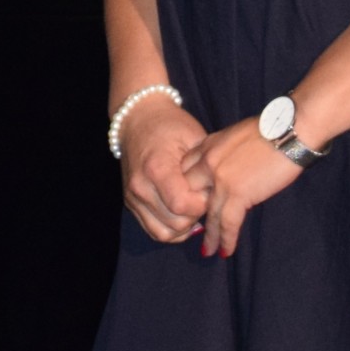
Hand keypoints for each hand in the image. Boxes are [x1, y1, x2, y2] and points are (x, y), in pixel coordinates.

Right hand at [117, 96, 210, 243]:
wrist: (138, 117)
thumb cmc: (171, 125)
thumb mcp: (194, 138)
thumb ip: (206, 169)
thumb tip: (219, 196)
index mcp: (156, 168)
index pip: (183, 205)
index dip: (203, 203)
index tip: (209, 190)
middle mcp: (140, 186)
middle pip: (176, 223)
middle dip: (196, 216)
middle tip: (203, 197)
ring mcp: (132, 196)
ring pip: (164, 233)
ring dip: (184, 227)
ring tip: (193, 208)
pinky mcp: (130, 202)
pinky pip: (154, 230)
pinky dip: (171, 229)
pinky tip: (182, 216)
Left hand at [184, 118, 304, 256]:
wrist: (288, 130)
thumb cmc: (270, 129)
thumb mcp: (235, 134)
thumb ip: (223, 150)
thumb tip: (225, 166)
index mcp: (207, 145)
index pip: (186, 170)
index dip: (187, 189)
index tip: (190, 204)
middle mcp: (207, 161)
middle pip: (191, 193)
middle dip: (193, 213)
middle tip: (195, 230)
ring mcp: (220, 178)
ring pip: (209, 213)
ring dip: (210, 235)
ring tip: (207, 250)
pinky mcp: (238, 192)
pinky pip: (228, 222)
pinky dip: (226, 239)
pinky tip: (225, 251)